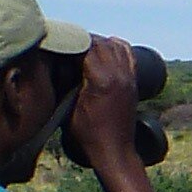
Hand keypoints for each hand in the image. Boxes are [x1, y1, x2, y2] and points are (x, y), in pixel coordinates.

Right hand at [72, 35, 161, 191]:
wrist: (114, 150)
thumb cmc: (88, 135)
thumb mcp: (70, 109)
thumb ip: (67, 85)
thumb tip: (58, 66)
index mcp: (101, 81)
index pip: (85, 48)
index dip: (71, 43)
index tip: (59, 43)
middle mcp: (118, 75)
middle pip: (101, 43)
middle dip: (84, 41)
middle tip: (69, 44)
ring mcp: (128, 78)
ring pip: (116, 46)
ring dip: (100, 43)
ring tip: (84, 46)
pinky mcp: (133, 82)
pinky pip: (128, 55)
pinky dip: (117, 47)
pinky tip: (107, 47)